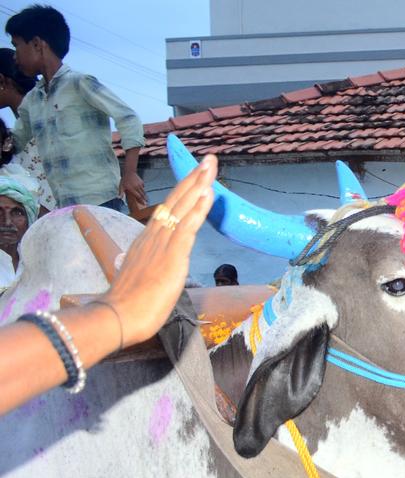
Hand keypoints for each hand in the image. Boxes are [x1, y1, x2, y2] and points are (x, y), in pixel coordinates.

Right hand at [102, 155, 215, 344]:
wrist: (119, 317)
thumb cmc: (129, 305)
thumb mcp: (141, 277)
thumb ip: (148, 266)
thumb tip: (150, 266)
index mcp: (147, 241)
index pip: (167, 210)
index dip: (182, 193)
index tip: (195, 176)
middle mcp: (154, 237)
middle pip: (175, 201)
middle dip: (193, 178)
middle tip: (209, 160)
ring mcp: (162, 244)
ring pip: (183, 207)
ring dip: (198, 185)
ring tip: (211, 166)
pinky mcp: (172, 255)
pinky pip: (188, 226)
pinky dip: (199, 208)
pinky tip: (208, 193)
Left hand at [120, 171, 147, 211]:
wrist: (129, 172)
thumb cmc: (124, 179)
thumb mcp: (121, 186)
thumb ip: (121, 192)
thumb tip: (119, 198)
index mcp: (132, 189)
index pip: (138, 196)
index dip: (141, 201)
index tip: (144, 203)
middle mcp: (137, 188)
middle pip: (142, 195)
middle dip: (144, 199)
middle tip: (146, 202)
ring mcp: (140, 185)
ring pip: (143, 191)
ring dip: (144, 195)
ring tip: (146, 198)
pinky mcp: (142, 182)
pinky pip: (143, 187)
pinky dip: (143, 189)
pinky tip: (142, 190)